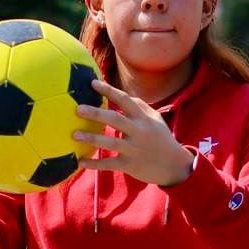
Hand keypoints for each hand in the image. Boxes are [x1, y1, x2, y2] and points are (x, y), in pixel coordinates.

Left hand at [74, 80, 193, 185]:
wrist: (175, 166)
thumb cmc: (161, 139)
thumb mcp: (155, 120)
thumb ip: (139, 106)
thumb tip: (121, 94)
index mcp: (143, 118)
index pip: (125, 100)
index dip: (109, 90)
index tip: (92, 83)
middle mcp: (138, 132)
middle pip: (115, 120)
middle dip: (96, 113)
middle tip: (78, 109)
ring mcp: (134, 149)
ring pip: (110, 143)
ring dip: (92, 138)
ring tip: (74, 135)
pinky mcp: (130, 165)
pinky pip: (109, 164)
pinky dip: (94, 164)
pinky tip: (79, 162)